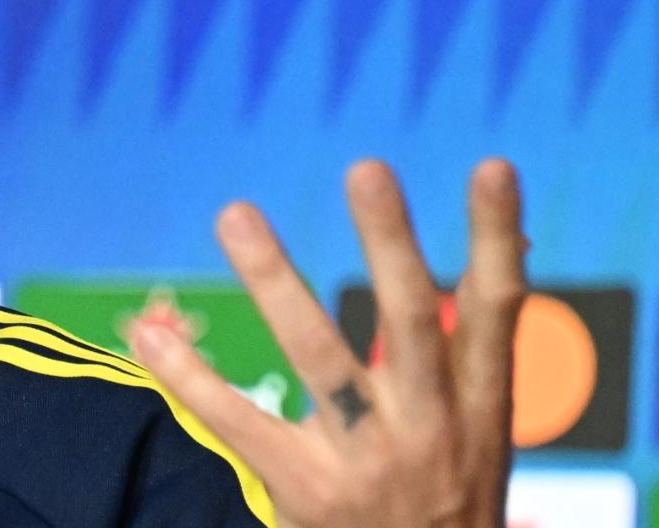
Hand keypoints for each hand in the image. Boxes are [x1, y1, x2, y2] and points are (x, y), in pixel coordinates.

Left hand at [129, 159, 526, 527]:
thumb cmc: (450, 503)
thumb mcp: (486, 434)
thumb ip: (477, 345)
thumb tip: (509, 243)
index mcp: (480, 405)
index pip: (497, 309)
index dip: (498, 238)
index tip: (494, 166)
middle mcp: (431, 425)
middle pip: (413, 318)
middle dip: (391, 242)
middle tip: (366, 166)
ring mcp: (368, 461)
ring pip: (319, 356)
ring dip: (275, 280)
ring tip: (236, 211)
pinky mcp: (308, 494)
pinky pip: (241, 424)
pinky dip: (192, 379)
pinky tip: (149, 336)